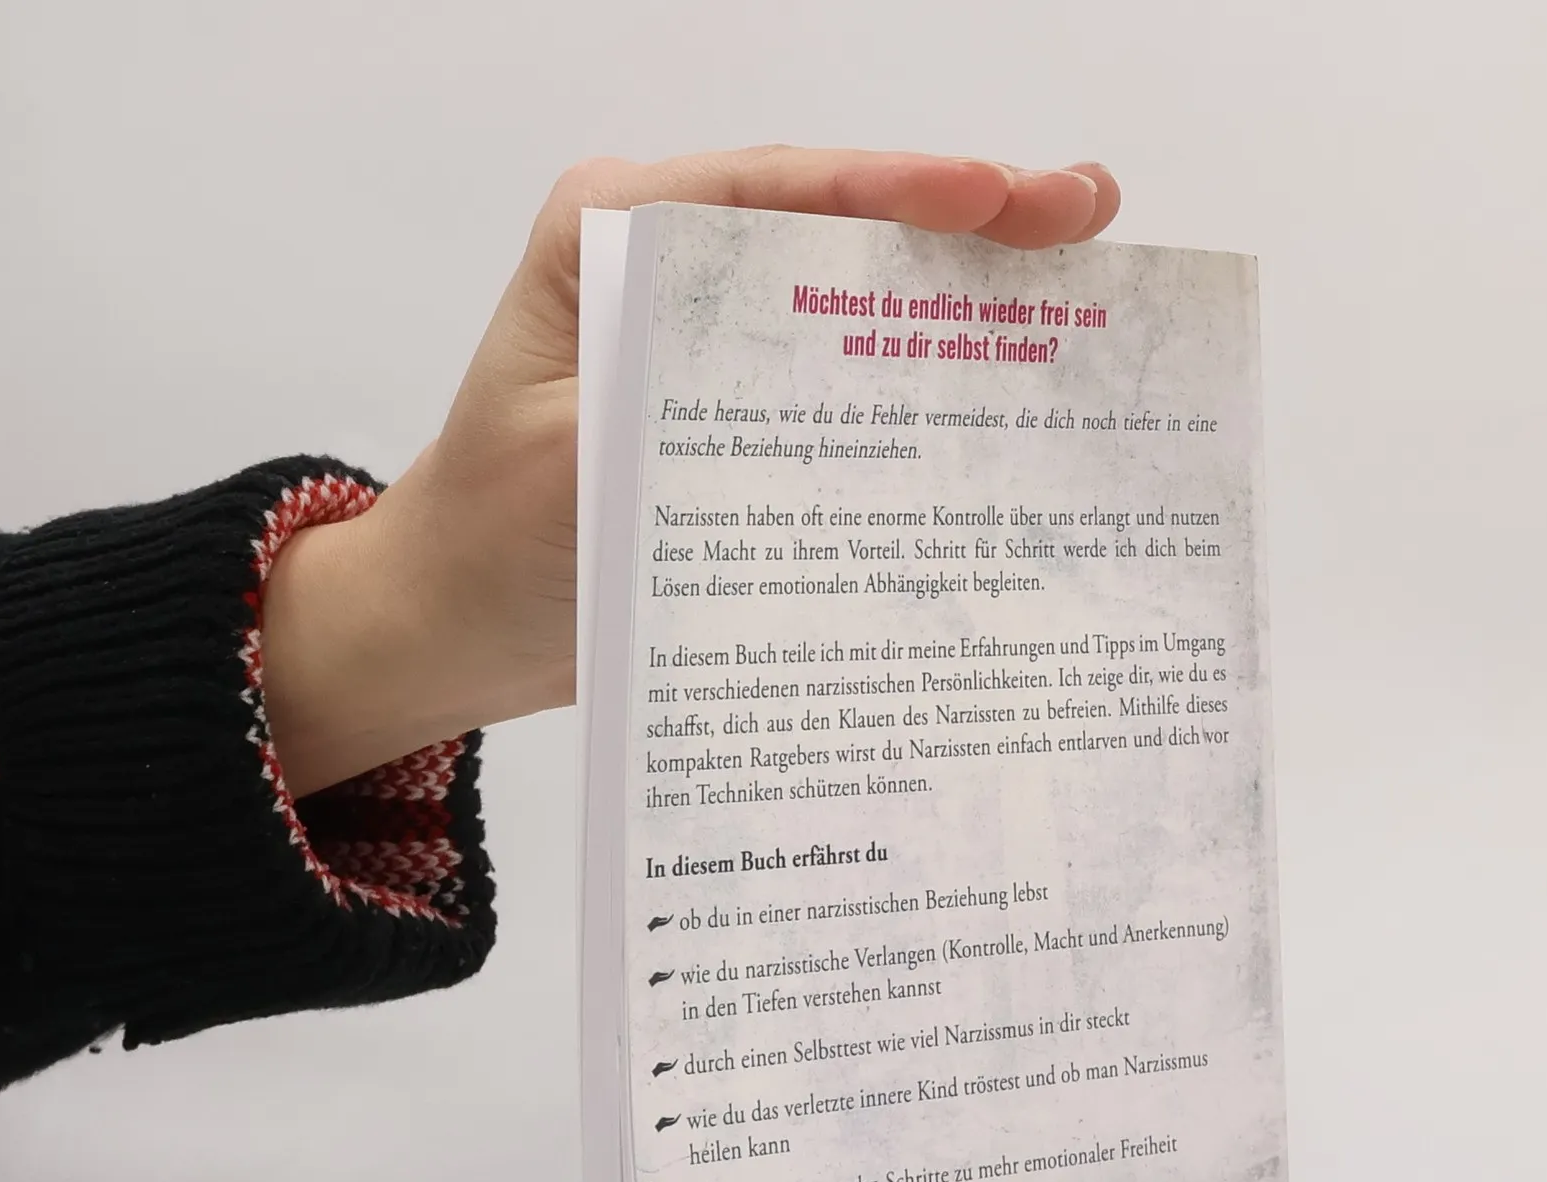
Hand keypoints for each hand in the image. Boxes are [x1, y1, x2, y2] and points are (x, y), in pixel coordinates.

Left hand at [260, 148, 1120, 795]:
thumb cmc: (492, 542)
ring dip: (969, 292)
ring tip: (1086, 273)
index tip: (996, 196)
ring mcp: (718, 339)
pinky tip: (1015, 382)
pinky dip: (929, 383)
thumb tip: (819, 407)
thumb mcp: (571, 468)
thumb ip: (677, 414)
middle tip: (1088, 212)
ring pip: (859, 299)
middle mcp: (673, 267)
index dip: (894, 189)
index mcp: (614, 235)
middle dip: (968, 218)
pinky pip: (848, 384)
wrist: (459, 626)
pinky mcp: (745, 412)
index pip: (774, 191)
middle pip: (838, 227)